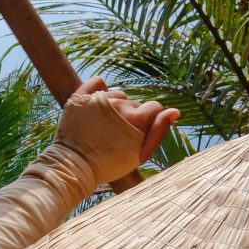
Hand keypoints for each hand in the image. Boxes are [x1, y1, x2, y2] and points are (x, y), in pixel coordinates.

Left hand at [52, 77, 180, 185]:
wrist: (74, 166)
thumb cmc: (110, 164)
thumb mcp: (141, 154)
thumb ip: (159, 131)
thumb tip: (174, 111)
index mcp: (136, 116)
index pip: (154, 106)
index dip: (150, 120)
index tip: (138, 133)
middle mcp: (119, 103)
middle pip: (134, 103)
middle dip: (131, 116)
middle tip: (117, 136)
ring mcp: (99, 98)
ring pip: (117, 95)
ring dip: (115, 107)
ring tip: (104, 127)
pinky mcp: (81, 96)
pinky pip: (96, 82)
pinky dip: (99, 89)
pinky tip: (97, 104)